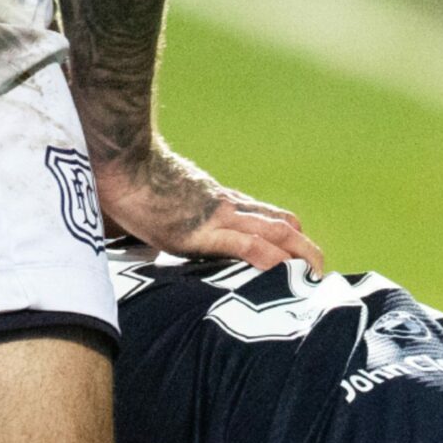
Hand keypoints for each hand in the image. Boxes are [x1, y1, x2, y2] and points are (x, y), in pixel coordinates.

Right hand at [94, 139, 321, 273]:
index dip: (288, 233)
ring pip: (274, 233)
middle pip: (280, 223)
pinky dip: (268, 261)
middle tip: (320, 272)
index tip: (301, 254)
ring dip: (299, 256)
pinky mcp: (203, 231)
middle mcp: (226, 206)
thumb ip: (169, 209)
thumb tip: (158, 220)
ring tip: (315, 278)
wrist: (122, 164)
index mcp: (217, 199)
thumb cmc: (130, 179)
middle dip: (304, 248)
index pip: (265, 215)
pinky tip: (283, 275)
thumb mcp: (158, 195)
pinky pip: (246, 246)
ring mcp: (218, 218)